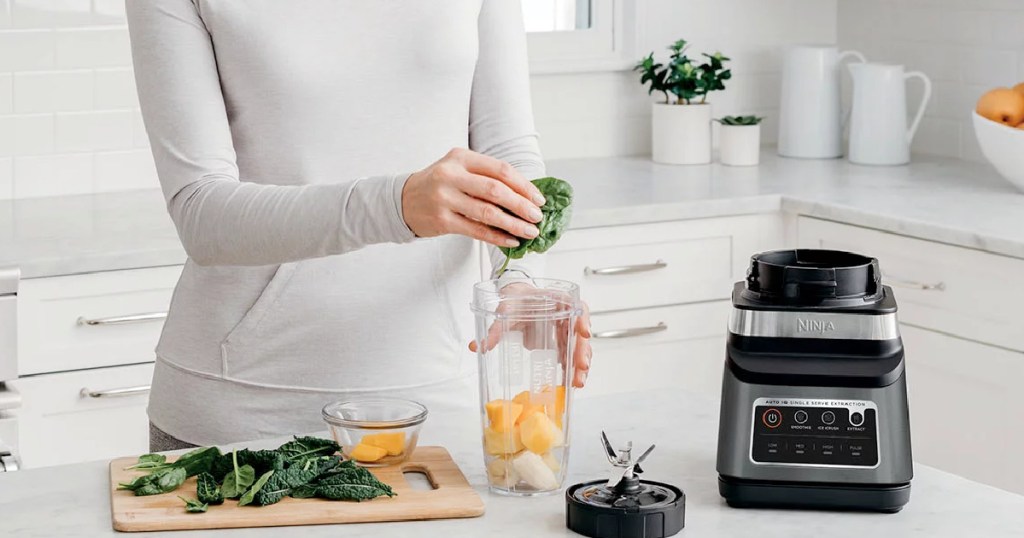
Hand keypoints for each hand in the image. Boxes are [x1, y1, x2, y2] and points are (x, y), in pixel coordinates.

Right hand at [402, 148, 546, 247]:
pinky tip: (511, 241)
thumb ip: (487, 177)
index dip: (523, 185)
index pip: (500, 170)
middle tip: (538, 217)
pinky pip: (476, 230)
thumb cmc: (439, 185)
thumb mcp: (459, 170)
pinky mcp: (441, 220)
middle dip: (521, 206)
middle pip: (496, 191)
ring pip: (487, 213)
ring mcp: (444, 198)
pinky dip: (497, 237)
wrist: (403, 200)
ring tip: (530, 232)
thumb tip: (526, 196)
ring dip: (513, 224)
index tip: (539, 199)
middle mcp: (451, 175)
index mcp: (461, 158)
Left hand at [469, 283, 592, 387]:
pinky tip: (571, 381)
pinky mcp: (561, 341)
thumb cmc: (516, 299)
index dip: (583, 320)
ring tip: (577, 382)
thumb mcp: (505, 310)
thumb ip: (495, 328)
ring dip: (580, 364)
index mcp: (558, 300)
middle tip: (581, 368)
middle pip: (581, 332)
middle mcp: (566, 314)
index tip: (583, 332)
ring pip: (579, 347)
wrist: (516, 298)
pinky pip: (570, 354)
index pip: (578, 307)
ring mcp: (565, 329)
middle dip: (582, 352)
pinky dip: (572, 368)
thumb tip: (478, 347)